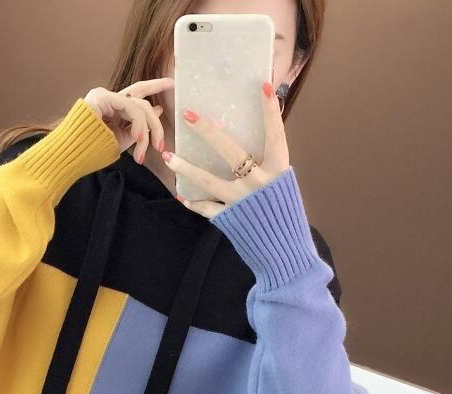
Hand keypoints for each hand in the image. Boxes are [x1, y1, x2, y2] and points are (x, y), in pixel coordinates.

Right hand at [84, 79, 171, 162]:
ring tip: (142, 152)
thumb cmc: (93, 151)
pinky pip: (131, 108)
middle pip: (142, 103)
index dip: (155, 86)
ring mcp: (105, 95)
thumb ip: (139, 126)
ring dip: (146, 132)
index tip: (172, 83)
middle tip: (161, 146)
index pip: (137, 93)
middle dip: (156, 125)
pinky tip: (138, 138)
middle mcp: (109, 97)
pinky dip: (138, 125)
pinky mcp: (103, 97)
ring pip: (140, 107)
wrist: (72, 155)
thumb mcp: (123, 140)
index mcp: (113, 107)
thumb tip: (157, 110)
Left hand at [161, 81, 290, 218]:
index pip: (275, 135)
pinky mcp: (230, 218)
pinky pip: (206, 207)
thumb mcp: (281, 181)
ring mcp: (241, 201)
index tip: (262, 86)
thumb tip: (252, 132)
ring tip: (168, 156)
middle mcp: (259, 183)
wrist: (283, 249)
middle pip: (231, 152)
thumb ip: (267, 160)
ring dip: (186, 168)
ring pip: (209, 181)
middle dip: (208, 131)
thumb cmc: (282, 210)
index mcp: (278, 170)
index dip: (270, 112)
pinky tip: (181, 195)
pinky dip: (193, 202)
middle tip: (188, 114)